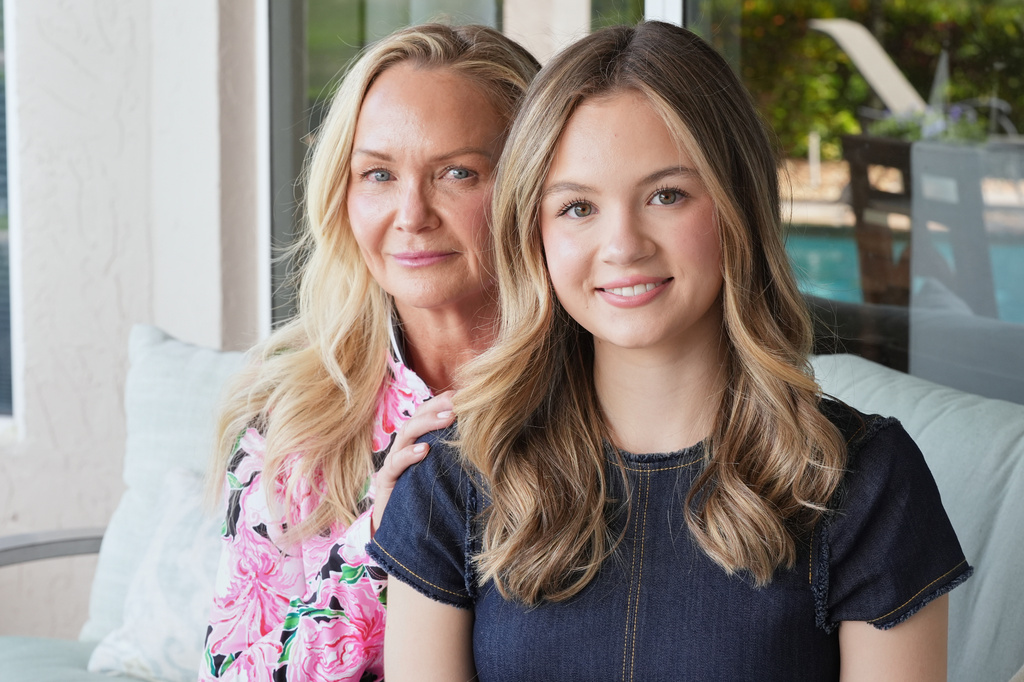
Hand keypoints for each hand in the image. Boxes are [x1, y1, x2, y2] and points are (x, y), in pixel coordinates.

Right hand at [371, 390, 454, 534]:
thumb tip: (492, 443)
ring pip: (405, 434)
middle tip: (458, 402)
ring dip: (427, 424)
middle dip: (436, 407)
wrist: (406, 537)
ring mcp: (394, 464)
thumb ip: (459, 459)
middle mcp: (405, 449)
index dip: (442, 402)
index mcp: (419, 443)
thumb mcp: (447, 476)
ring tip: (448, 419)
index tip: (464, 394)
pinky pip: (395, 464)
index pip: (427, 414)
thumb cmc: (431, 502)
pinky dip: (409, 455)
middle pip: (416, 418)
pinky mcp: (386, 483)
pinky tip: (424, 450)